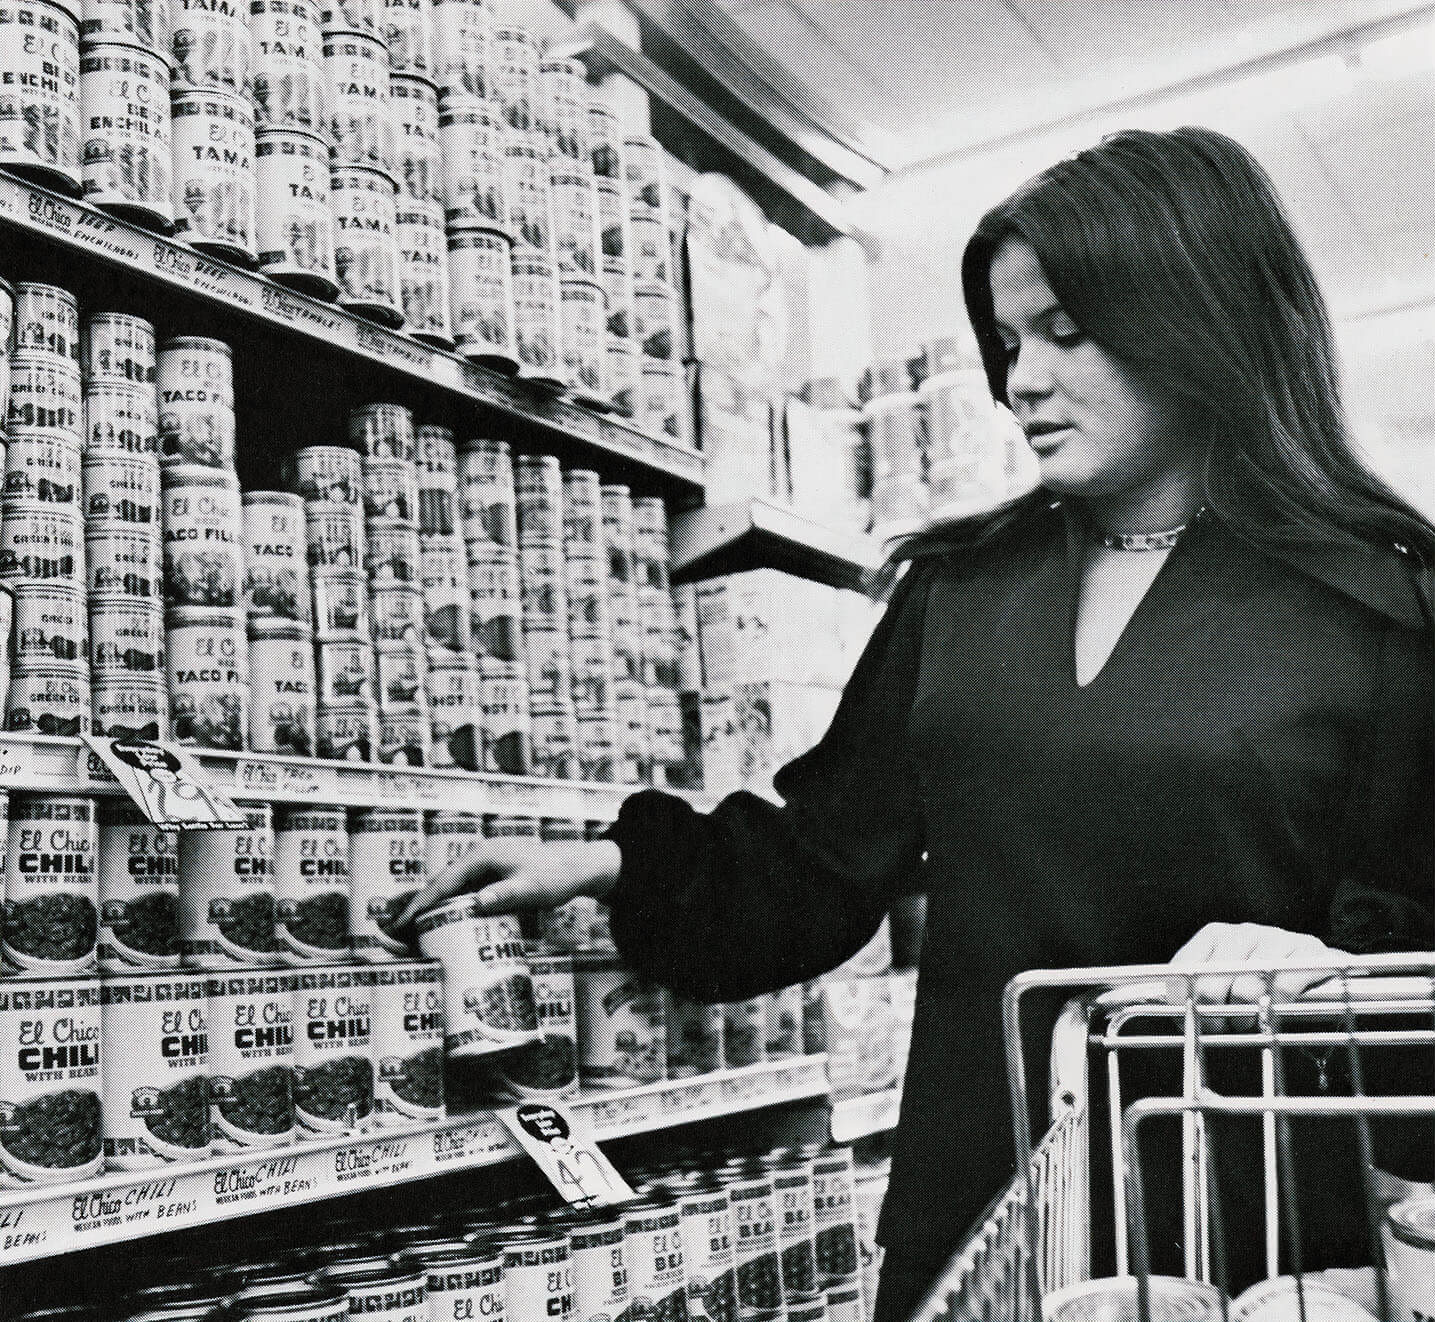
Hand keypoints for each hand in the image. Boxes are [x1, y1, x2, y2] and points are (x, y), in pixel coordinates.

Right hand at [394, 839, 622, 928]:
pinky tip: (444, 925)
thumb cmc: (555, 876)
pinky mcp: (492, 878)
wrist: (577, 868)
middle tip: (398, 934)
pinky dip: (452, 909)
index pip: (443, 883)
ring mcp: (485, 868)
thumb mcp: (531, 888)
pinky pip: (466, 895)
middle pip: (441, 886)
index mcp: (481, 857)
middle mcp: (478, 859)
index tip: (402, 923)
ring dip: (434, 910)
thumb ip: (506, 895)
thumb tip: (478, 903)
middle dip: (419, 908)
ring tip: (412, 933)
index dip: (421, 904)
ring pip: (452, 891)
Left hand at [1101, 922, 1347, 1008]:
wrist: (1319, 984)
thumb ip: (1197, 993)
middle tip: (1219, 1027)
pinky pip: (1287, 983)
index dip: (1182, 996)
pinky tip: (1277, 1011)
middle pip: (1214, 975)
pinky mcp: (1313, 954)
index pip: (1186, 964)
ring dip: (1245, 1011)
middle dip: (1212, 1009)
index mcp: (1218, 936)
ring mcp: (1280, 939)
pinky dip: (1277, 1004)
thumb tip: (1175, 1011)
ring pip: (1249, 982)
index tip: (1185, 1017)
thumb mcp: (1225, 988)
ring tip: (1248, 1023)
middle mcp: (1246, 932)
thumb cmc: (1262, 989)